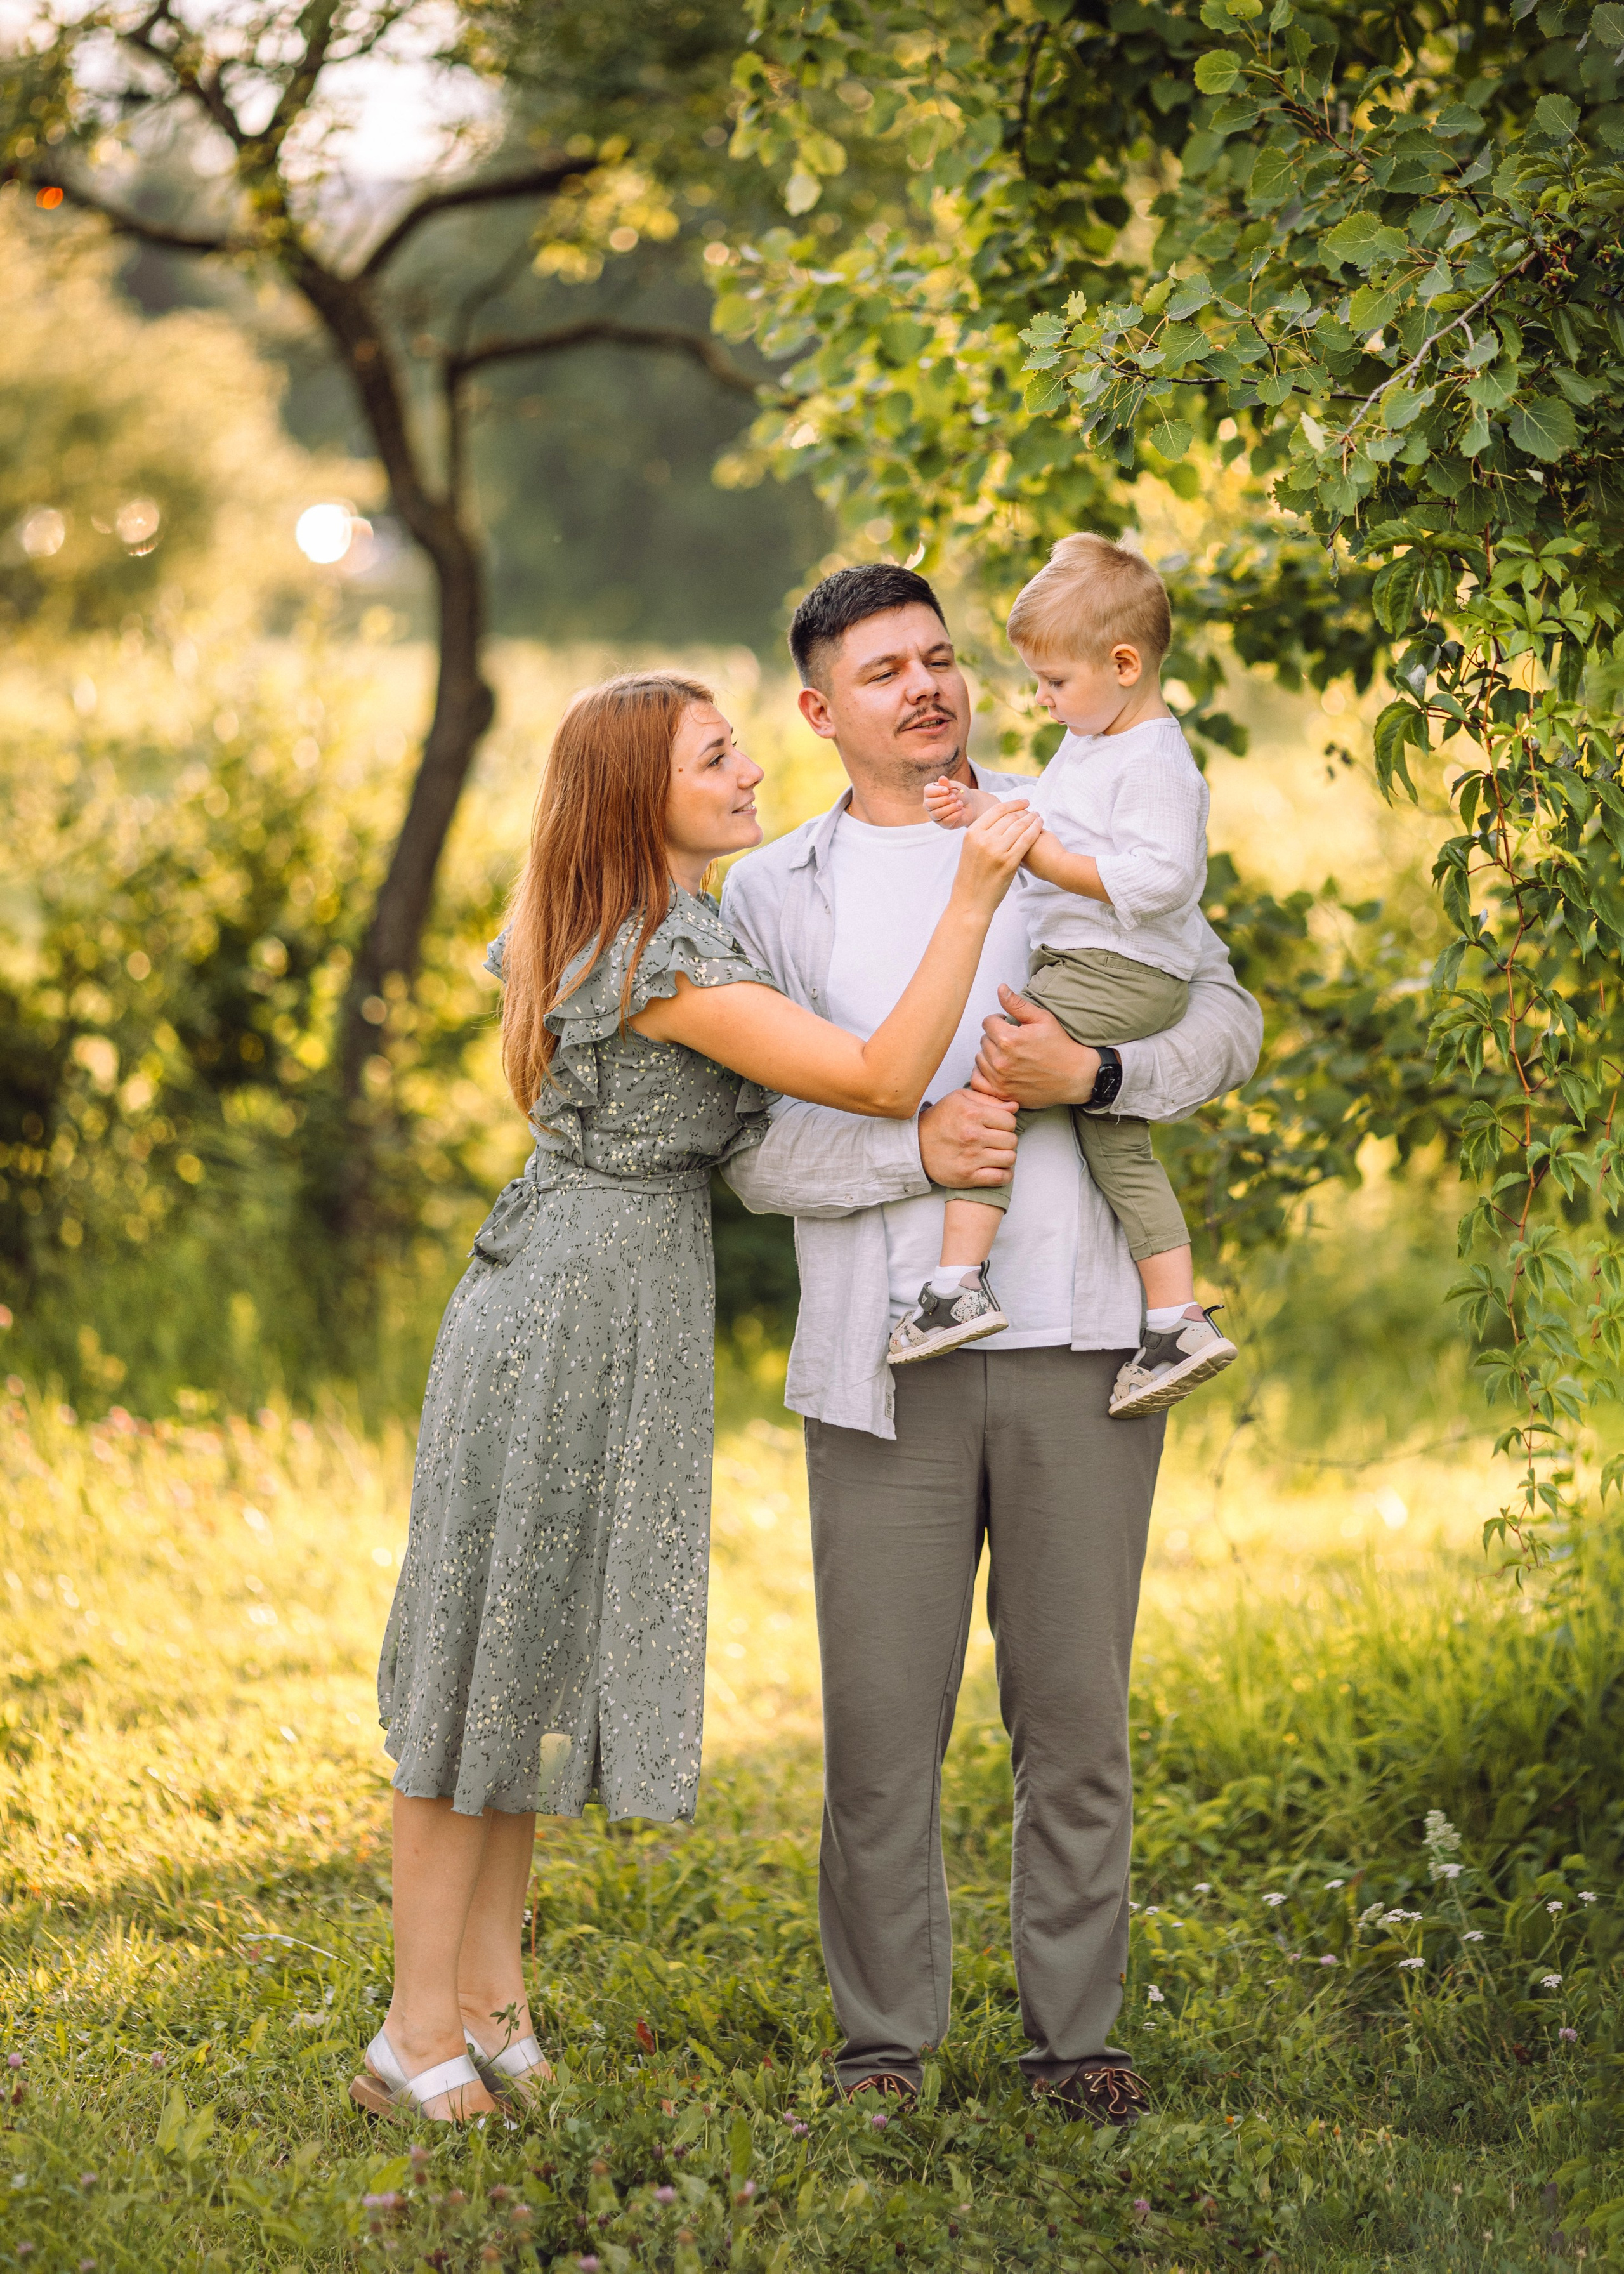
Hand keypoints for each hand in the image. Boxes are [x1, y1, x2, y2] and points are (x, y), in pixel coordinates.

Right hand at [918, 1086, 1018, 1186]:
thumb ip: (988, 1100)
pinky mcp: (969, 1176)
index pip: (1010, 1120)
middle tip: (997, 1140)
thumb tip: (1014, 1107)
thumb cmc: (939, 1120)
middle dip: (1007, 1140)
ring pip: (1010, 1158)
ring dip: (1006, 1157)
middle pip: (1012, 1140)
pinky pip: (1001, 1178)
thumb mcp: (959, 1099)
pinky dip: (1005, 1175)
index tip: (998, 1126)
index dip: (1007, 1123)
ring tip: (997, 1154)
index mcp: (972, 1114)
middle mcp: (972, 1135)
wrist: (915, 1145)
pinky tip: (998, 1168)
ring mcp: (971, 1158)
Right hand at [923, 776, 968, 830]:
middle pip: (930, 804)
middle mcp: (930, 805)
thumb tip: (942, 778)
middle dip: (943, 800)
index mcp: (930, 793)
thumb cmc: (959, 794)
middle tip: (955, 797)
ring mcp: (935, 816)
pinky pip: (945, 822)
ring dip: (950, 808)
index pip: (928, 792)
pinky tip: (961, 811)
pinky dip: (955, 816)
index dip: (936, 791)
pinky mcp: (944, 824)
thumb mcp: (954, 786)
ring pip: (937, 814)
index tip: (947, 790)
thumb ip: (947, 784)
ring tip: (960, 804)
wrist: (971, 804)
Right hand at [949, 799, 1039, 913]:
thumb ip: (981, 835)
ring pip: (1019, 826)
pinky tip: (1040, 826)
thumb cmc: (970, 879)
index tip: (1023, 802)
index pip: (996, 811)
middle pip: (1010, 817)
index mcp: (972, 833)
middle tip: (1033, 810)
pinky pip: (1026, 840)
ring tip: (1038, 816)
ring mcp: (996, 851)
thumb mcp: (969, 850)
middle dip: (1025, 811)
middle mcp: (983, 839)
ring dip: (1032, 819)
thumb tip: (995, 822)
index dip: (1013, 804)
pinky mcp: (1008, 862)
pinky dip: (1035, 830)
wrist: (971, 902)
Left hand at [974, 984, 1101, 1108]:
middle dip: (995, 1037)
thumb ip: (1017, 1004)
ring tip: (1007, 1055)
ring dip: (989, 1055)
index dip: (998, 1020)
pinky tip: (995, 1070)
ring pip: (979, 1059)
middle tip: (1012, 1041)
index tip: (1008, 1024)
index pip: (987, 1022)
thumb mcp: (1043, 1019)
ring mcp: (1000, 1079)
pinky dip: (982, 1074)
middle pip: (983, 1040)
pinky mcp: (1002, 1093)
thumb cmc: (1061, 1046)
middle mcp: (1001, 1060)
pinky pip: (978, 1081)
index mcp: (1009, 1039)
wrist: (1075, 1076)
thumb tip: (1000, 988)